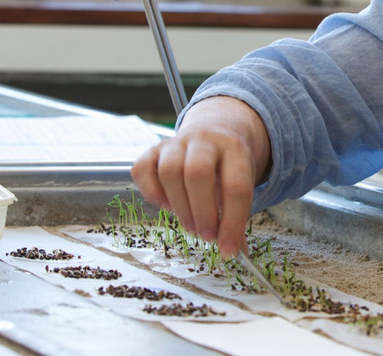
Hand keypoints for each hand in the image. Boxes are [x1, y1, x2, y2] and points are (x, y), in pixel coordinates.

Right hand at [131, 96, 270, 256]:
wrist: (215, 131)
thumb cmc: (227, 168)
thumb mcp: (241, 184)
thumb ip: (237, 218)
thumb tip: (235, 252)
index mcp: (234, 149)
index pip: (235, 186)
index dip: (232, 222)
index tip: (228, 249)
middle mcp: (205, 141)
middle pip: (198, 173)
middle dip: (203, 213)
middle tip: (207, 236)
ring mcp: (176, 143)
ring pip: (169, 171)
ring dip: (180, 207)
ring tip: (191, 226)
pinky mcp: (153, 149)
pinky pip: (141, 169)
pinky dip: (152, 193)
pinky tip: (168, 205)